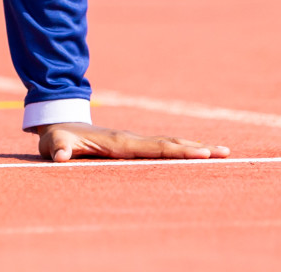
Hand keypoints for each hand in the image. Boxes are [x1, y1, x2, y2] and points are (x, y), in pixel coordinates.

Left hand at [32, 122, 229, 162]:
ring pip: (171, 144)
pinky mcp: (134, 146)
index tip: (202, 153)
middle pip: (171, 143)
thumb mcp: (54, 144)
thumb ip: (58, 150)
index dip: (178, 151)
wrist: (58, 123)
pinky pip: (163, 148)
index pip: (155, 147)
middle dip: (198, 148)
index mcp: (119, 142)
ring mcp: (135, 141)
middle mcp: (132, 139)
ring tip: (223, 152)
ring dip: (195, 148)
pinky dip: (183, 150)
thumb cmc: (57, 138)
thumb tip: (60, 157)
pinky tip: (199, 155)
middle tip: (226, 153)